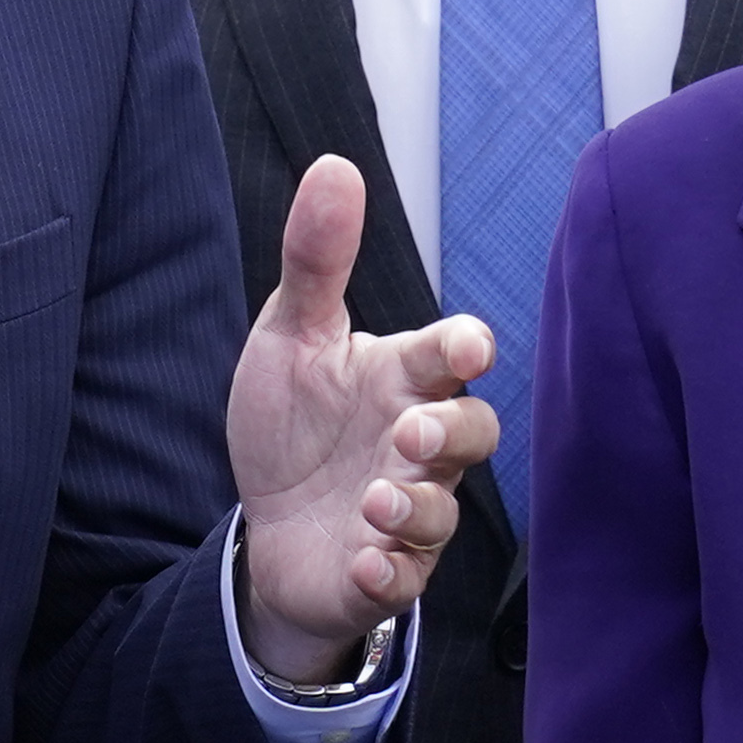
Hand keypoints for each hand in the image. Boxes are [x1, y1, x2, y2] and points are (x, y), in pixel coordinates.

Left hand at [225, 156, 498, 685]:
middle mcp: (416, 444)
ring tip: (373, 499)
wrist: (267, 526)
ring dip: (416, 506)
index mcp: (402, 379)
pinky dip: (387, 570)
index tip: (466, 349)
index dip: (464, 349)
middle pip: (475, 434)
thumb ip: (315, 260)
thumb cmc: (294, 425)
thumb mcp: (290, 336)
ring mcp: (407, 512)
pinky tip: (362, 559)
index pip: (452, 356)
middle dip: (452, 434)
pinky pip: (405, 577)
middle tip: (409, 433)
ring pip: (444, 510)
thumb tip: (334, 165)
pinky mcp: (383, 570)